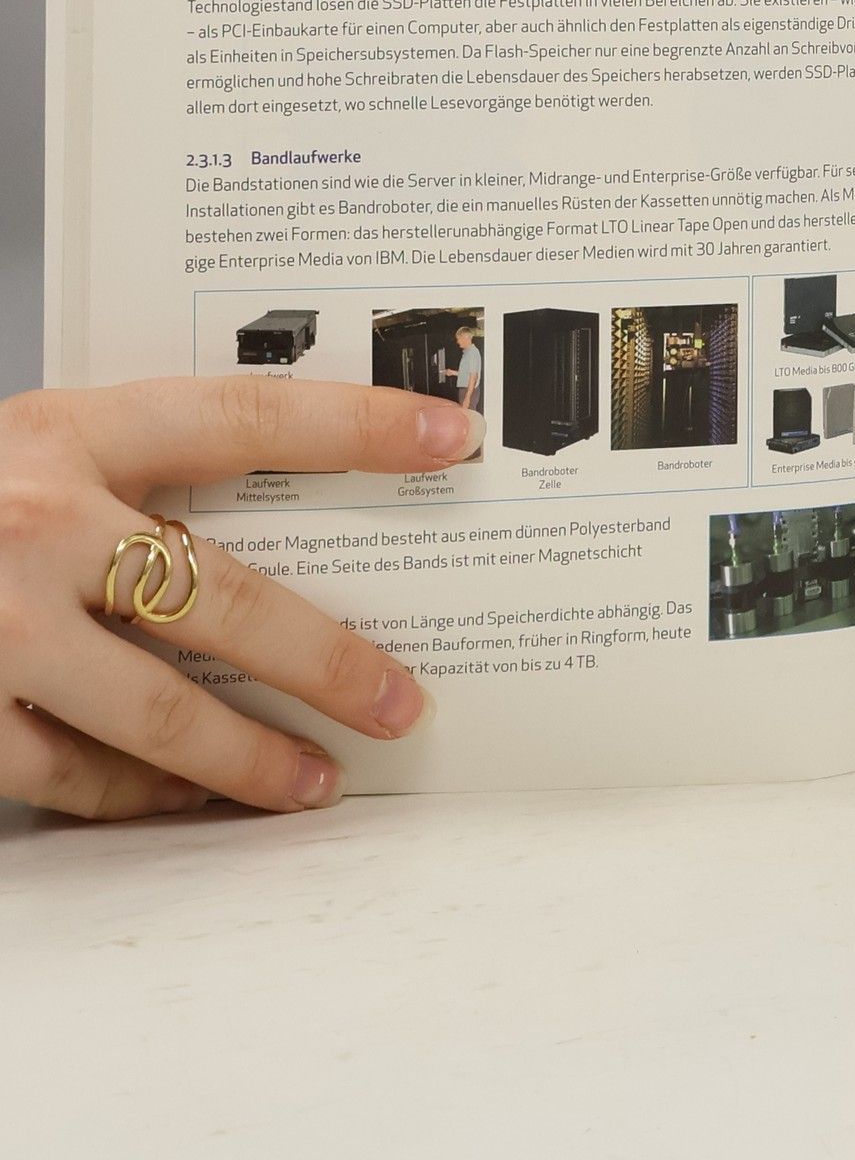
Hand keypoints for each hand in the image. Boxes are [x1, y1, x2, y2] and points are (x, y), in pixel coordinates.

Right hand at [0, 378, 472, 819]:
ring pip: (154, 710)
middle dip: (326, 659)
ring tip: (315, 782)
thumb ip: (125, 473)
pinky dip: (136, 795)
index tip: (447, 438)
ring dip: (246, 760)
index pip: (243, 414)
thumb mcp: (21, 447)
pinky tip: (185, 803)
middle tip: (399, 701)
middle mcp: (30, 523)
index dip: (355, 423)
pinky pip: (66, 772)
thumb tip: (276, 515)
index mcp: (62, 431)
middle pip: (222, 595)